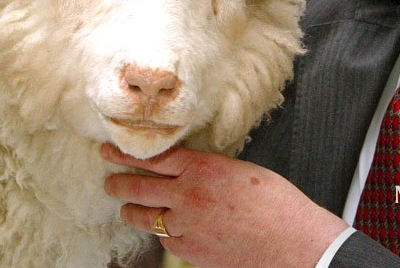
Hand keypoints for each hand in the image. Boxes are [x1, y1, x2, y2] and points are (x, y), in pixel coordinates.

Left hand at [103, 144, 348, 267]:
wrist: (291, 241)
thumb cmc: (277, 205)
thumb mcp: (241, 172)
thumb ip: (210, 169)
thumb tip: (193, 170)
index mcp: (202, 167)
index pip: (154, 157)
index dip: (128, 154)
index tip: (111, 151)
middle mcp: (188, 194)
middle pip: (139, 185)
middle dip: (118, 181)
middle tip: (108, 178)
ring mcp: (186, 224)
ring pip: (144, 216)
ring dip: (130, 210)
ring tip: (123, 206)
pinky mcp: (190, 249)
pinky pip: (164, 238)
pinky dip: (160, 232)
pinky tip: (160, 229)